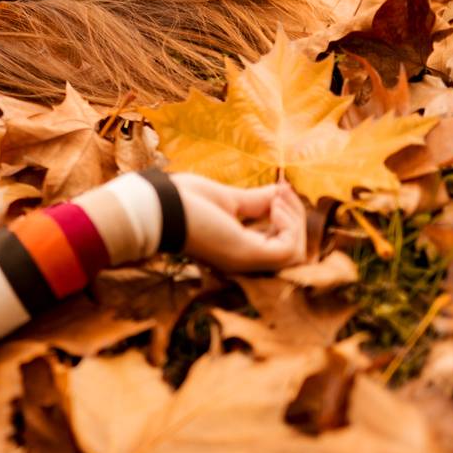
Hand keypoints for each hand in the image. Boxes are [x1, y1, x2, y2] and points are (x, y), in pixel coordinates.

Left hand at [172, 172, 306, 273]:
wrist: (157, 206)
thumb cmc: (181, 201)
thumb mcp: (227, 199)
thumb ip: (255, 201)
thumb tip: (280, 193)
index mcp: (237, 250)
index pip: (278, 243)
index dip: (287, 217)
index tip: (280, 190)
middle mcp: (245, 261)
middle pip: (291, 250)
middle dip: (295, 217)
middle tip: (281, 190)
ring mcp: (247, 261)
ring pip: (295, 253)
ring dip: (295, 221)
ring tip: (278, 197)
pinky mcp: (248, 256)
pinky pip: (289, 251)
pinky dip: (290, 227)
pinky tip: (273, 207)